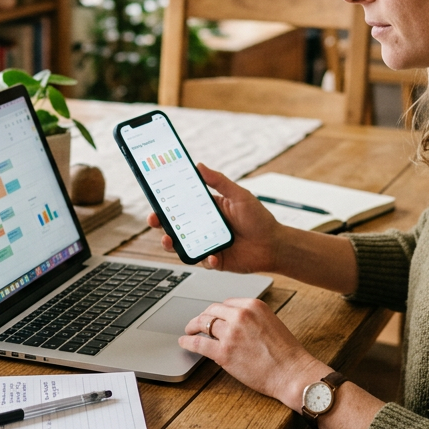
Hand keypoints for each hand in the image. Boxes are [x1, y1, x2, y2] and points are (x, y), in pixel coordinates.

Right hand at [146, 164, 281, 272]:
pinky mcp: (216, 261)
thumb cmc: (259, 219)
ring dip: (173, 245)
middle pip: (176, 227)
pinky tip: (213, 257)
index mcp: (207, 210)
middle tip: (154, 221)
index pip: (181, 206)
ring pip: (183, 246)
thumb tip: (199, 166)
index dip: (166, 204)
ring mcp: (208, 245)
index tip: (155, 200)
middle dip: (161, 224)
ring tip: (170, 241)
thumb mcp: (239, 195)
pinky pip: (205, 262)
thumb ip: (219, 181)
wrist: (274, 245)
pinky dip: (207, 260)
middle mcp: (204, 228)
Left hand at [181, 298, 331, 408]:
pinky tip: (184, 342)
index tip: (213, 317)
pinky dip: (188, 341)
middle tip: (197, 323)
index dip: (217, 312)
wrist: (292, 372)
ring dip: (193, 327)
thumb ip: (251, 319)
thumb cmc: (286, 353)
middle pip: (212, 311)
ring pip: (203, 324)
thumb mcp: (270, 322)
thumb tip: (232, 322)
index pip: (226, 304)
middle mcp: (240, 315)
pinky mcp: (223, 352)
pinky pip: (199, 343)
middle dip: (203, 317)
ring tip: (189, 331)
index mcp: (253, 305)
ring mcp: (231, 333)